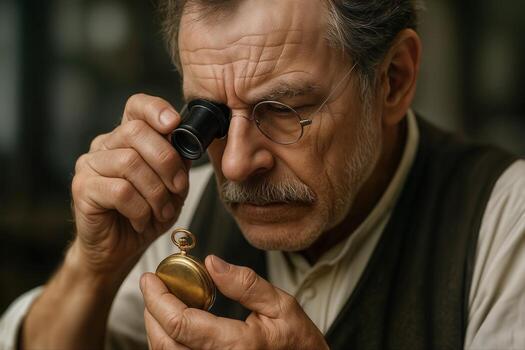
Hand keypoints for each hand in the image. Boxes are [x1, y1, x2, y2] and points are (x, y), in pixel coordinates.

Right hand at [70, 93, 189, 277]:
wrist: (120, 250)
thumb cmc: (146, 215)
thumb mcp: (172, 185)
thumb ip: (178, 161)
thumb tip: (190, 143)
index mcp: (126, 138)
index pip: (136, 106)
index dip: (156, 109)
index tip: (174, 124)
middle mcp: (104, 145)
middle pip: (137, 132)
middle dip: (167, 161)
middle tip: (178, 188)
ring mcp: (89, 165)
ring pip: (130, 162)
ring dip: (156, 191)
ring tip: (161, 211)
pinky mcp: (83, 188)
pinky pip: (120, 190)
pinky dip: (140, 208)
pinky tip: (141, 219)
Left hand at [140, 255, 328, 349]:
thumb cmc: (298, 343)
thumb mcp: (282, 306)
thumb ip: (245, 284)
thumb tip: (211, 263)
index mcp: (237, 347)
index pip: (181, 324)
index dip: (158, 299)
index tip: (150, 278)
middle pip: (164, 343)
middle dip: (151, 311)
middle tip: (153, 286)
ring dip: (155, 327)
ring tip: (162, 302)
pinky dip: (166, 342)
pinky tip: (175, 324)